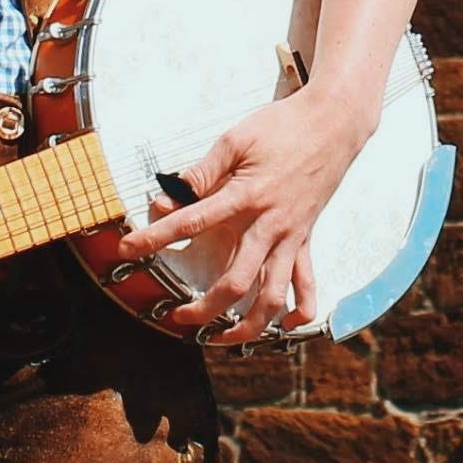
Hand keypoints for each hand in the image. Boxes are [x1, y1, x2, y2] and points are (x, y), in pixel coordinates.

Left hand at [137, 83, 367, 344]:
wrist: (334, 123)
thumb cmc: (282, 127)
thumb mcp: (236, 141)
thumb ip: (202, 172)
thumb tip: (170, 195)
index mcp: (246, 197)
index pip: (192, 222)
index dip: (155, 238)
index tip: (127, 250)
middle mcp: (269, 225)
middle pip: (235, 281)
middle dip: (205, 308)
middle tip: (178, 318)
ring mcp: (291, 237)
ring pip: (272, 295)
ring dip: (249, 326)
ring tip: (224, 338)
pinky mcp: (306, 240)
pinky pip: (307, 284)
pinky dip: (299, 311)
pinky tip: (283, 326)